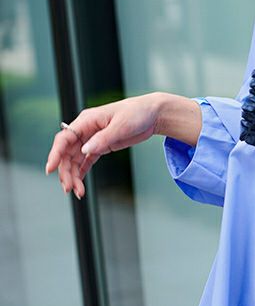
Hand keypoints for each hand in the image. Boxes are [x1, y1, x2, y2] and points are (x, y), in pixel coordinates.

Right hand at [45, 93, 159, 197]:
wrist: (153, 114)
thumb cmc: (137, 113)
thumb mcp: (121, 126)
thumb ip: (103, 139)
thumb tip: (85, 150)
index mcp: (87, 120)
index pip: (64, 138)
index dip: (55, 154)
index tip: (50, 169)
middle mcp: (86, 130)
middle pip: (67, 153)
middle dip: (66, 171)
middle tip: (69, 189)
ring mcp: (93, 139)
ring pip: (76, 159)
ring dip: (74, 175)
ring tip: (78, 192)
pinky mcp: (101, 146)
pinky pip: (86, 161)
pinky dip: (82, 172)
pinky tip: (80, 185)